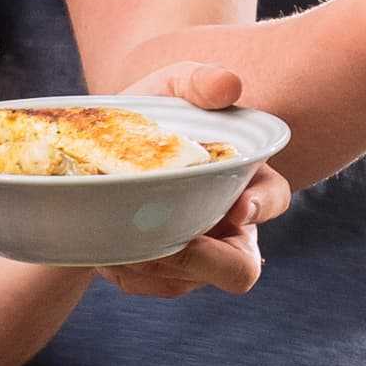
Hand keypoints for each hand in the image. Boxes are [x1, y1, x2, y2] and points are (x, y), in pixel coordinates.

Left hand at [97, 63, 289, 298]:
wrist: (92, 142)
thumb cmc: (151, 111)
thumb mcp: (173, 85)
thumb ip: (201, 79)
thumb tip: (227, 85)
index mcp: (246, 178)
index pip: (272, 197)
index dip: (261, 207)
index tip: (238, 207)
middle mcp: (229, 226)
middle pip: (241, 268)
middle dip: (210, 262)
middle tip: (177, 243)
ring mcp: (195, 256)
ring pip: (186, 282)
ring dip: (155, 263)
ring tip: (122, 231)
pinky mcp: (159, 272)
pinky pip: (149, 286)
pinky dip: (126, 270)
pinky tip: (105, 242)